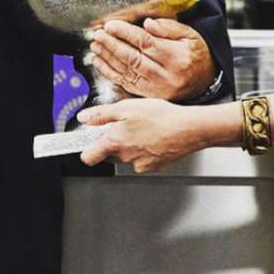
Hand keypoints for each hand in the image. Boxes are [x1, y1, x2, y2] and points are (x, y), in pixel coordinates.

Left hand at [77, 98, 206, 172]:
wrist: (188, 129)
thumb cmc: (161, 116)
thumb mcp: (126, 107)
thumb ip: (102, 114)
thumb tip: (84, 118)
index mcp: (115, 142)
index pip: (88, 156)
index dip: (85, 148)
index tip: (85, 141)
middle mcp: (125, 157)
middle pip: (107, 154)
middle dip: (110, 141)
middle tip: (122, 125)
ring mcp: (140, 164)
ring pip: (125, 156)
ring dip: (128, 144)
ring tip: (142, 127)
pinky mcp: (153, 166)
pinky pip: (141, 159)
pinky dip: (143, 149)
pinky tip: (152, 136)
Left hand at [89, 17, 215, 100]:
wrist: (206, 81)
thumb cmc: (196, 54)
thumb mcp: (190, 35)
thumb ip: (168, 28)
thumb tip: (147, 24)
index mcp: (176, 57)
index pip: (145, 43)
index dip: (125, 33)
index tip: (110, 25)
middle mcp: (165, 75)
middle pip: (133, 57)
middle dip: (112, 44)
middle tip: (98, 34)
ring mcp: (156, 88)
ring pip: (126, 71)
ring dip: (107, 58)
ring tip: (95, 46)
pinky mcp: (148, 95)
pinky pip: (125, 83)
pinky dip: (110, 73)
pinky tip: (99, 62)